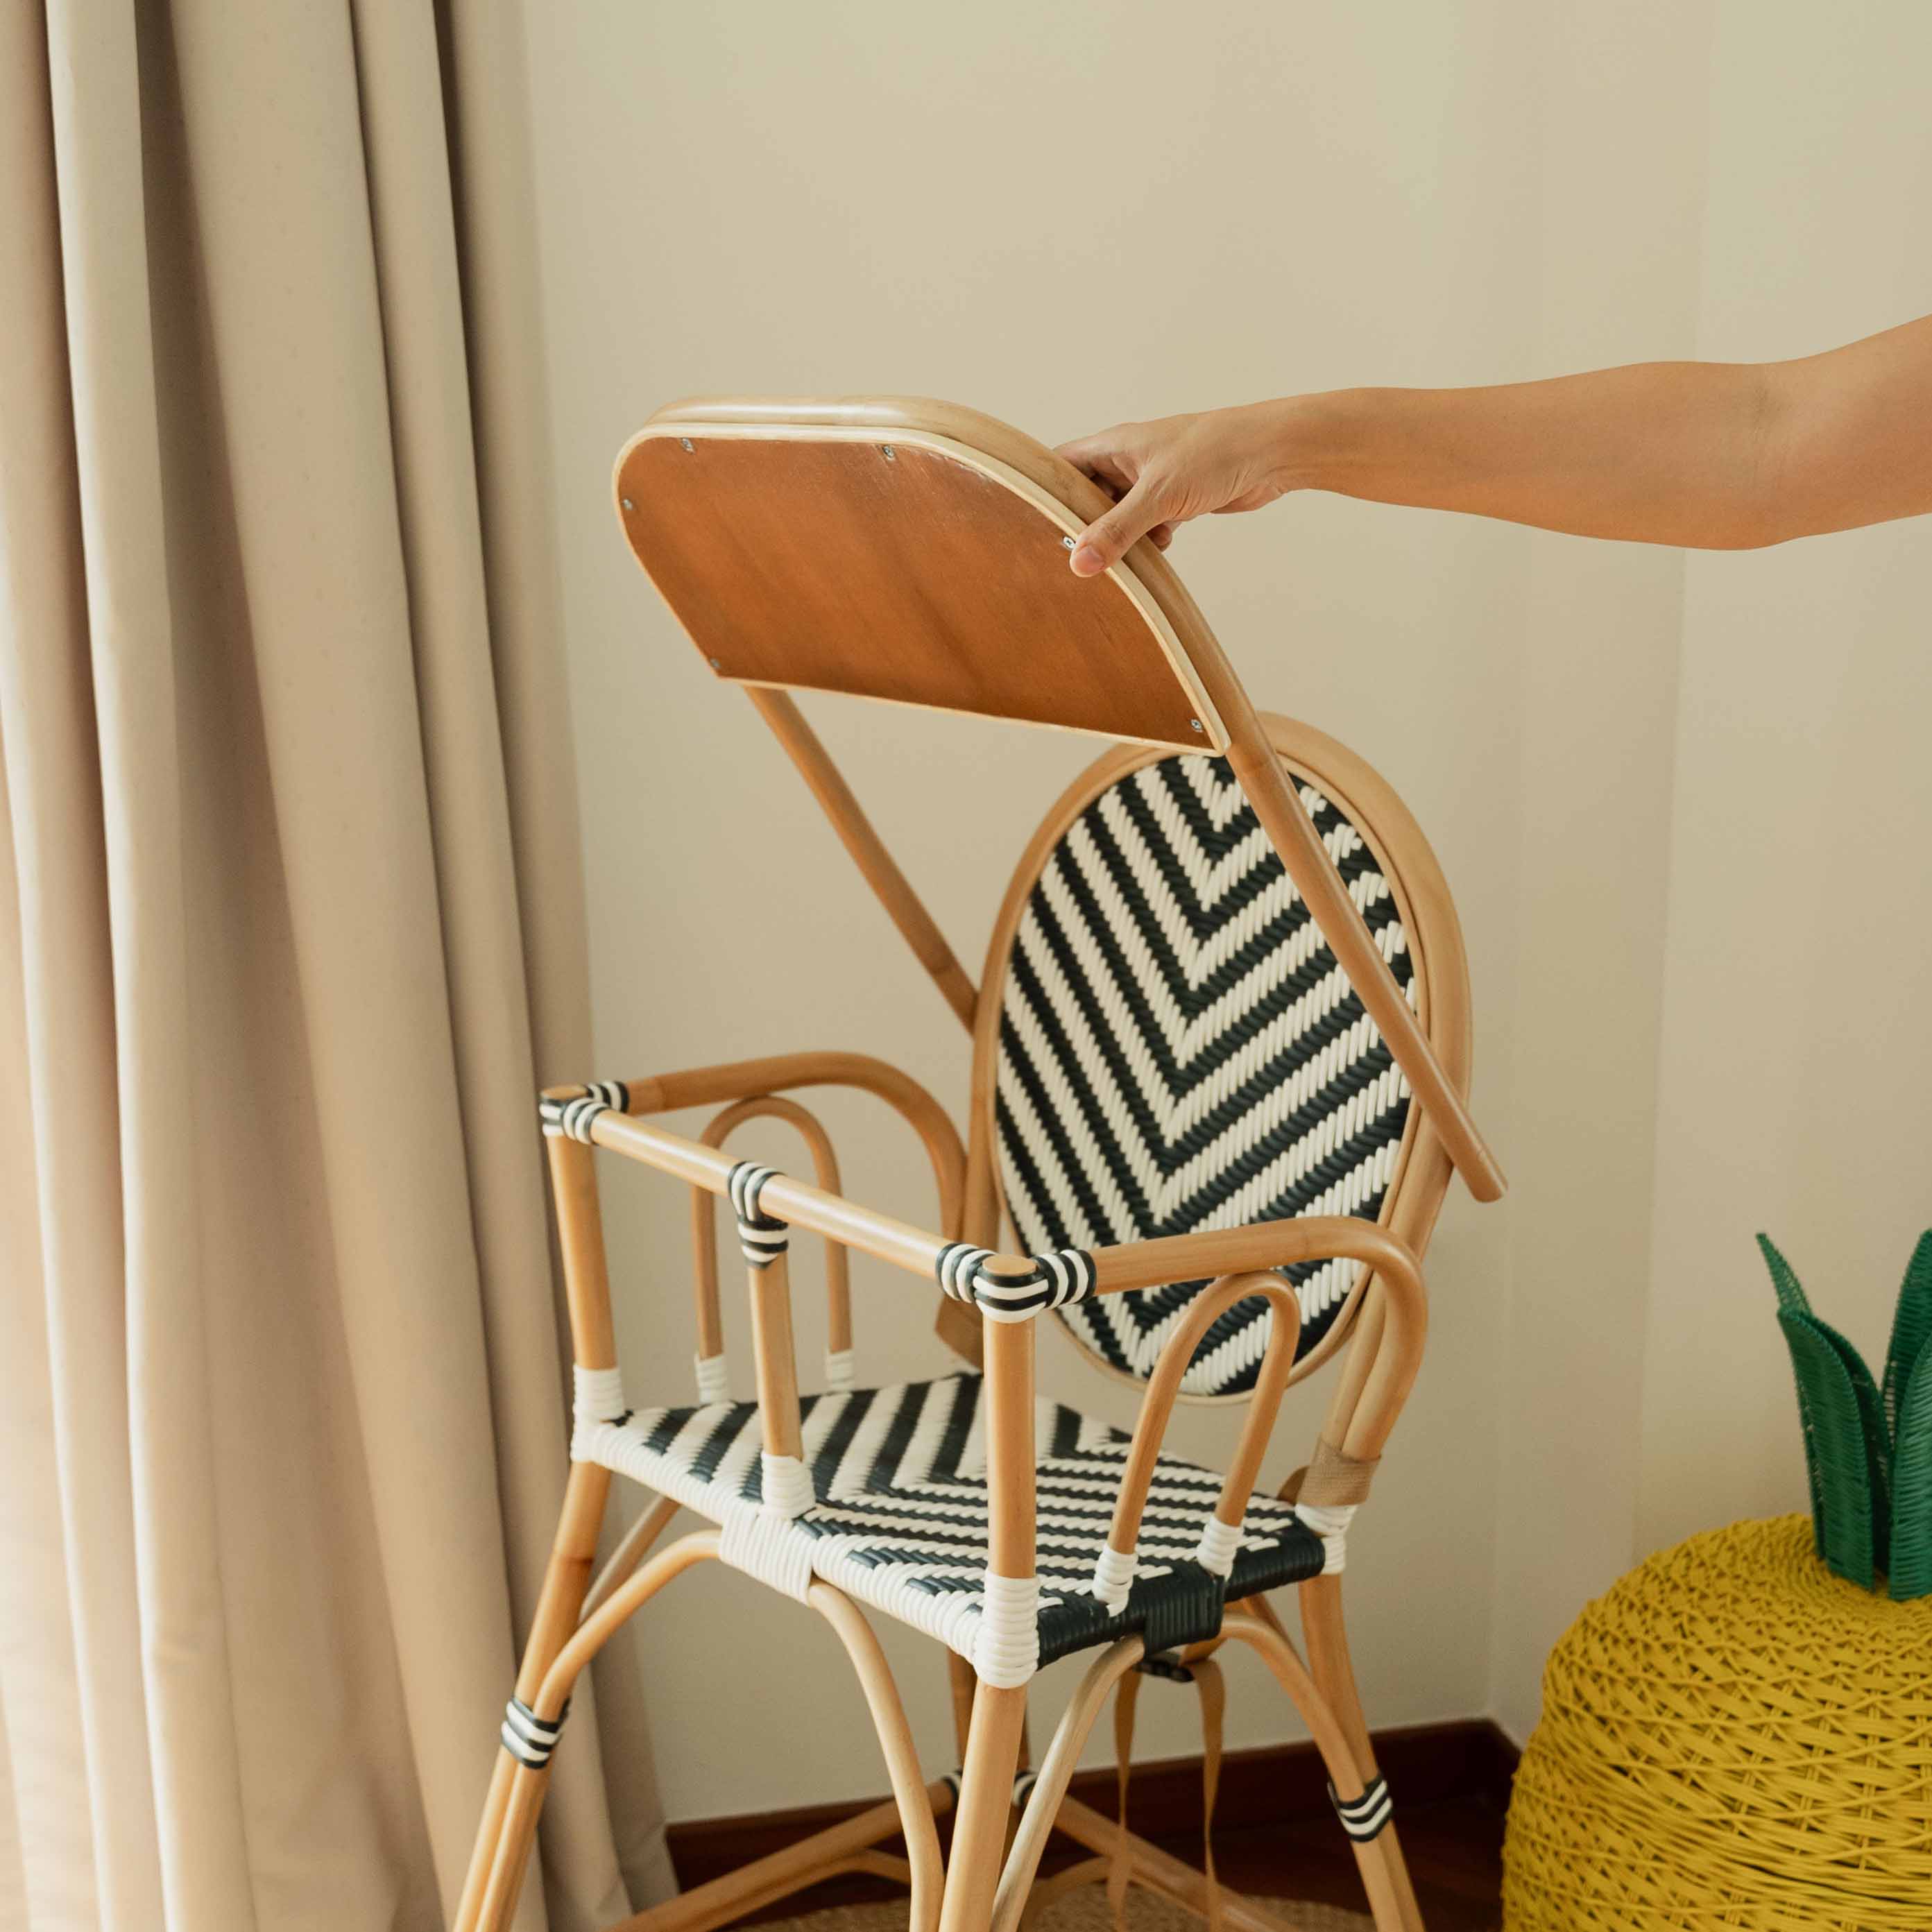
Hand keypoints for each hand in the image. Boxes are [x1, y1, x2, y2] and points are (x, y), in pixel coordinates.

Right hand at [1055, 401, 1296, 576]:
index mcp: (1114, 445)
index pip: (1062, 465)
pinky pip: (1148, 524)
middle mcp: (1129, 460)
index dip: (1045, 491)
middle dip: (1086, 525)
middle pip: (1089, 496)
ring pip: (1120, 515)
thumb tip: (1080, 563)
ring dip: (1122, 537)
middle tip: (1077, 555)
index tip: (1033, 524)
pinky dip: (1150, 539)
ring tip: (1121, 556)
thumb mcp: (1157, 496)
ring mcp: (1153, 480)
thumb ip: (1117, 531)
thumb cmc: (1214, 453)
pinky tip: (1162, 545)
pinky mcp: (1177, 498)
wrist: (1271, 454)